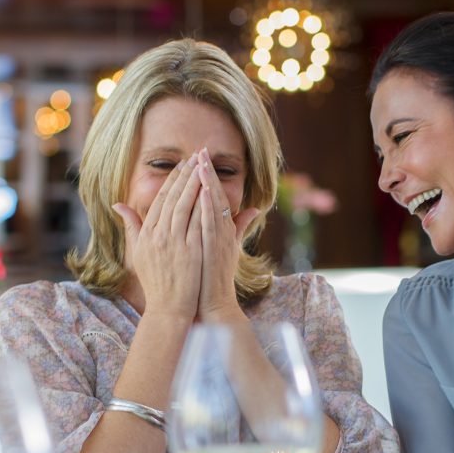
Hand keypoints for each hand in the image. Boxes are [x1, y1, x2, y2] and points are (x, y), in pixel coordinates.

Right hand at [112, 154, 203, 319]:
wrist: (168, 308)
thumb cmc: (156, 282)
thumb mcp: (138, 252)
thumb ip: (130, 226)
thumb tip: (117, 205)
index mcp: (146, 234)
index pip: (159, 200)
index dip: (171, 180)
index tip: (181, 165)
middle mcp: (157, 235)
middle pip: (172, 198)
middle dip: (184, 175)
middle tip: (195, 157)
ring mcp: (173, 243)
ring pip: (183, 206)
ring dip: (193, 184)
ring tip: (203, 167)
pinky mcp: (189, 251)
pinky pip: (196, 223)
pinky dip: (201, 205)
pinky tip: (209, 191)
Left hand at [196, 148, 259, 321]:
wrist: (214, 302)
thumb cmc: (215, 277)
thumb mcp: (228, 247)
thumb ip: (239, 226)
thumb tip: (253, 208)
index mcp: (222, 228)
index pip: (214, 196)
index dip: (208, 176)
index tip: (201, 157)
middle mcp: (222, 231)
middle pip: (215, 195)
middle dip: (207, 172)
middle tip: (201, 150)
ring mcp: (219, 239)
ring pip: (213, 206)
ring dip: (207, 184)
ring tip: (200, 163)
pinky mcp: (213, 249)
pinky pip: (209, 224)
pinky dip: (206, 207)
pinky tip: (201, 192)